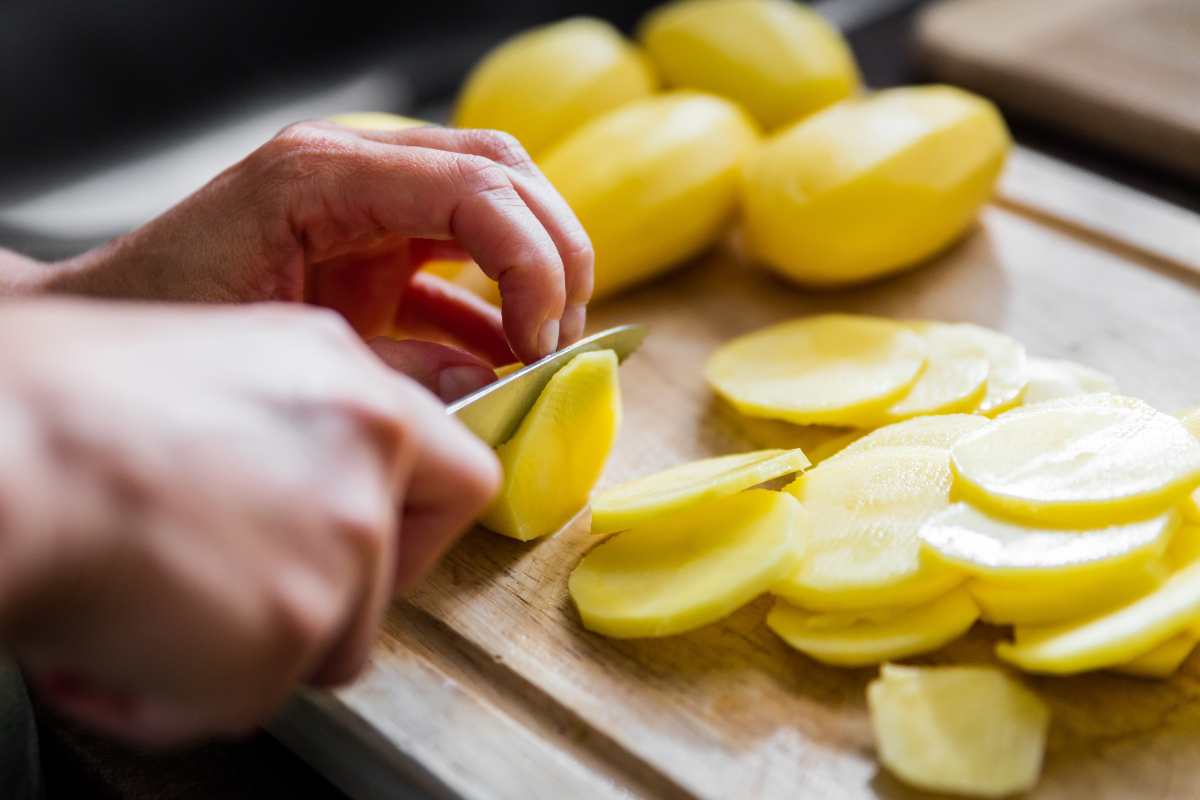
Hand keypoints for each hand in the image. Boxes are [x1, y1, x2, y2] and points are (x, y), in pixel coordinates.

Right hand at [0, 300, 498, 743]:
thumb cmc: (57, 402)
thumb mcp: (211, 363)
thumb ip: (291, 421)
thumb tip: (294, 477)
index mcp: (349, 382)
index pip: (455, 475)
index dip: (415, 522)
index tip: (382, 544)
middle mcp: (368, 459)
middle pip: (394, 574)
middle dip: (327, 597)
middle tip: (244, 589)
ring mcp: (343, 546)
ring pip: (328, 644)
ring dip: (246, 646)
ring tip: (151, 608)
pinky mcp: (293, 629)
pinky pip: (249, 698)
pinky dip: (176, 693)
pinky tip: (115, 643)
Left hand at [46, 121, 594, 367]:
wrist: (105, 325)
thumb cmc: (164, 328)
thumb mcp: (280, 353)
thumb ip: (390, 366)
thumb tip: (489, 386)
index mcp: (324, 173)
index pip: (474, 184)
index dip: (530, 261)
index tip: (540, 341)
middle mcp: (356, 170)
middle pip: (504, 172)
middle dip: (555, 252)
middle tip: (563, 335)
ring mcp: (367, 205)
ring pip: (496, 203)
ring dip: (539, 270)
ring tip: (548, 344)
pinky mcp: (370, 250)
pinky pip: (458, 262)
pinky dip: (494, 307)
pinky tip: (505, 358)